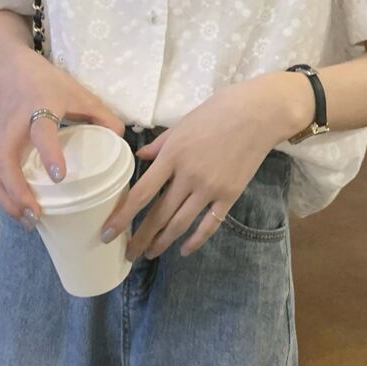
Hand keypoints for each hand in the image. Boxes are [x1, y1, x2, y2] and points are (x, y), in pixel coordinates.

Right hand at [0, 48, 124, 226]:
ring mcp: (0, 135)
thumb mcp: (81, 94)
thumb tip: (120, 142)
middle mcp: (16, 124)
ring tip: (27, 219)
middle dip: (16, 190)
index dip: (49, 153)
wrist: (14, 70)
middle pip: (4, 159)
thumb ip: (102, 116)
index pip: (42, 130)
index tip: (59, 177)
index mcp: (40, 107)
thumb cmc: (50, 84)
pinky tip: (17, 209)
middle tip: (35, 214)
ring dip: (6, 197)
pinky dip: (1, 194)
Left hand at [100, 71, 310, 258]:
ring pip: (180, 223)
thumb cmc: (218, 111)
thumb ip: (160, 144)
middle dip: (140, 237)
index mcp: (172, 155)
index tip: (107, 234)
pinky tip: (184, 249)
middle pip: (158, 214)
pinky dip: (195, 240)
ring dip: (162, 241)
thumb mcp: (183, 123)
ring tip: (150, 253)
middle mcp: (188, 176)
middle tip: (128, 254)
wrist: (259, 114)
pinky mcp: (230, 195)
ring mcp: (210, 188)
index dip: (122, 217)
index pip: (141, 193)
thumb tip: (140, 157)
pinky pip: (209, 224)